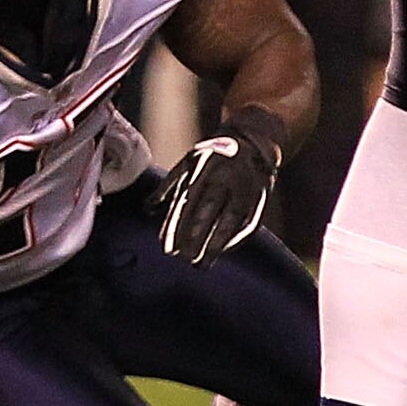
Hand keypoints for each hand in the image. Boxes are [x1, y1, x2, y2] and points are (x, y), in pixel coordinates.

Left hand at [157, 117, 284, 263]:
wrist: (252, 141)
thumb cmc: (212, 156)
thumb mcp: (188, 163)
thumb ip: (167, 187)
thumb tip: (147, 210)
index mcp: (203, 168)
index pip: (187, 201)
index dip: (176, 226)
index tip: (168, 248)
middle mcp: (224, 178)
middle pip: (209, 211)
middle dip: (195, 236)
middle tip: (183, 259)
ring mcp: (244, 189)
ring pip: (230, 220)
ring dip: (215, 244)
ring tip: (201, 264)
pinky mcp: (260, 199)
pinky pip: (248, 224)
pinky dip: (235, 240)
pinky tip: (222, 252)